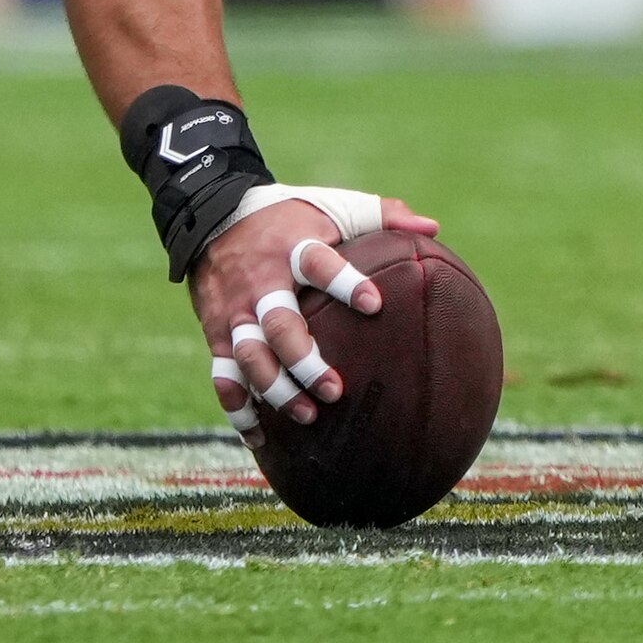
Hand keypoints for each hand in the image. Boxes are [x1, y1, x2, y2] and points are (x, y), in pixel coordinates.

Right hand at [191, 183, 437, 434]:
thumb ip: (381, 215)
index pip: (317, 263)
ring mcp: (236, 310)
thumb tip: (431, 230)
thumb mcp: (333, 206)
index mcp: (293, 247)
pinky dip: (238, 408)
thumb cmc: (289, 216)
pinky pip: (223, 375)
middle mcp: (261, 282)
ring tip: (308, 416)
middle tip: (336, 390)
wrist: (211, 215)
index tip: (373, 304)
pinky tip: (260, 436)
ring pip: (250, 356)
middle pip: (279, 325)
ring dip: (276, 390)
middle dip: (305, 362)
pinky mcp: (217, 331)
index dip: (343, 282)